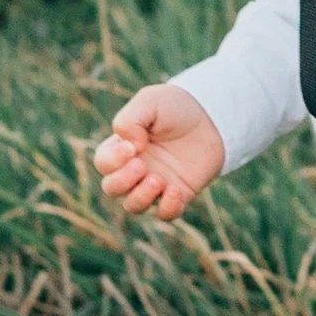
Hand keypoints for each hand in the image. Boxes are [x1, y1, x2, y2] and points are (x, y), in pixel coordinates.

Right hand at [93, 83, 225, 221]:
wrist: (211, 116)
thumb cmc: (176, 107)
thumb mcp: (151, 101)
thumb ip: (130, 120)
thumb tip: (131, 147)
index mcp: (123, 147)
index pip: (103, 163)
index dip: (112, 160)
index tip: (132, 147)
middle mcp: (135, 168)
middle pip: (111, 189)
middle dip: (122, 181)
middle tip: (142, 165)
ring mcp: (155, 183)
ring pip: (134, 206)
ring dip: (141, 197)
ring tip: (158, 180)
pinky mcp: (178, 193)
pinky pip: (165, 214)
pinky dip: (167, 208)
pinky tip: (175, 190)